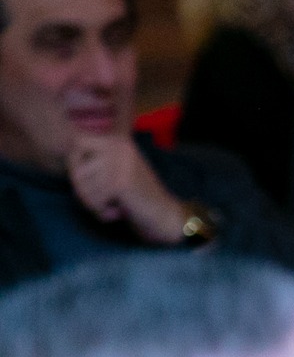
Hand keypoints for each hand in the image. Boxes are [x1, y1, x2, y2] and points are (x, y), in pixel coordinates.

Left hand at [67, 134, 186, 243]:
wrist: (166, 215)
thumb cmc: (138, 195)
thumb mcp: (118, 168)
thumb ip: (96, 159)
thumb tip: (65, 153)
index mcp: (118, 140)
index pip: (77, 142)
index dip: (74, 162)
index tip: (89, 178)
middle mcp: (119, 148)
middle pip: (75, 169)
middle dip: (83, 190)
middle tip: (102, 199)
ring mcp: (120, 165)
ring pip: (82, 187)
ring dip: (93, 204)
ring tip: (112, 206)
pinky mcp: (121, 184)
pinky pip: (93, 200)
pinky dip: (101, 213)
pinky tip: (117, 213)